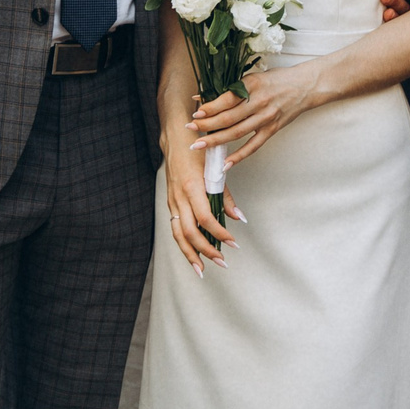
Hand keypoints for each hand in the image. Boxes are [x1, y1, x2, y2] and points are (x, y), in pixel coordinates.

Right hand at [161, 117, 235, 273]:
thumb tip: (238, 218)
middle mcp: (179, 197)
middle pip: (189, 232)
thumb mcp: (215, 168)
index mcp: (192, 187)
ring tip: (202, 270)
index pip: (205, 218)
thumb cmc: (199, 151)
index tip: (233, 243)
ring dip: (190, 254)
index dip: (219, 233)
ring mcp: (172, 201)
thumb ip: (225, 195)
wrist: (175, 138)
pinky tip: (193, 254)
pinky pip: (175, 228)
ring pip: (178, 235)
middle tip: (222, 262)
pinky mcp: (170, 203)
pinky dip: (184, 244)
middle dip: (206, 250)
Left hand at [189, 63, 320, 168]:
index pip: (226, 100)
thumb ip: (231, 88)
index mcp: (252, 85)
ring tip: (199, 146)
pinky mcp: (272, 129)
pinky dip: (238, 156)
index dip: (209, 108)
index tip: (195, 113)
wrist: (305, 86)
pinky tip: (225, 163)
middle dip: (206, 125)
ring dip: (216, 140)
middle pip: (228, 118)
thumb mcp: (253, 77)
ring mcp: (266, 118)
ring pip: (237, 132)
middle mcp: (259, 102)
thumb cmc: (276, 80)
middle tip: (190, 129)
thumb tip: (204, 95)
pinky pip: (253, 146)